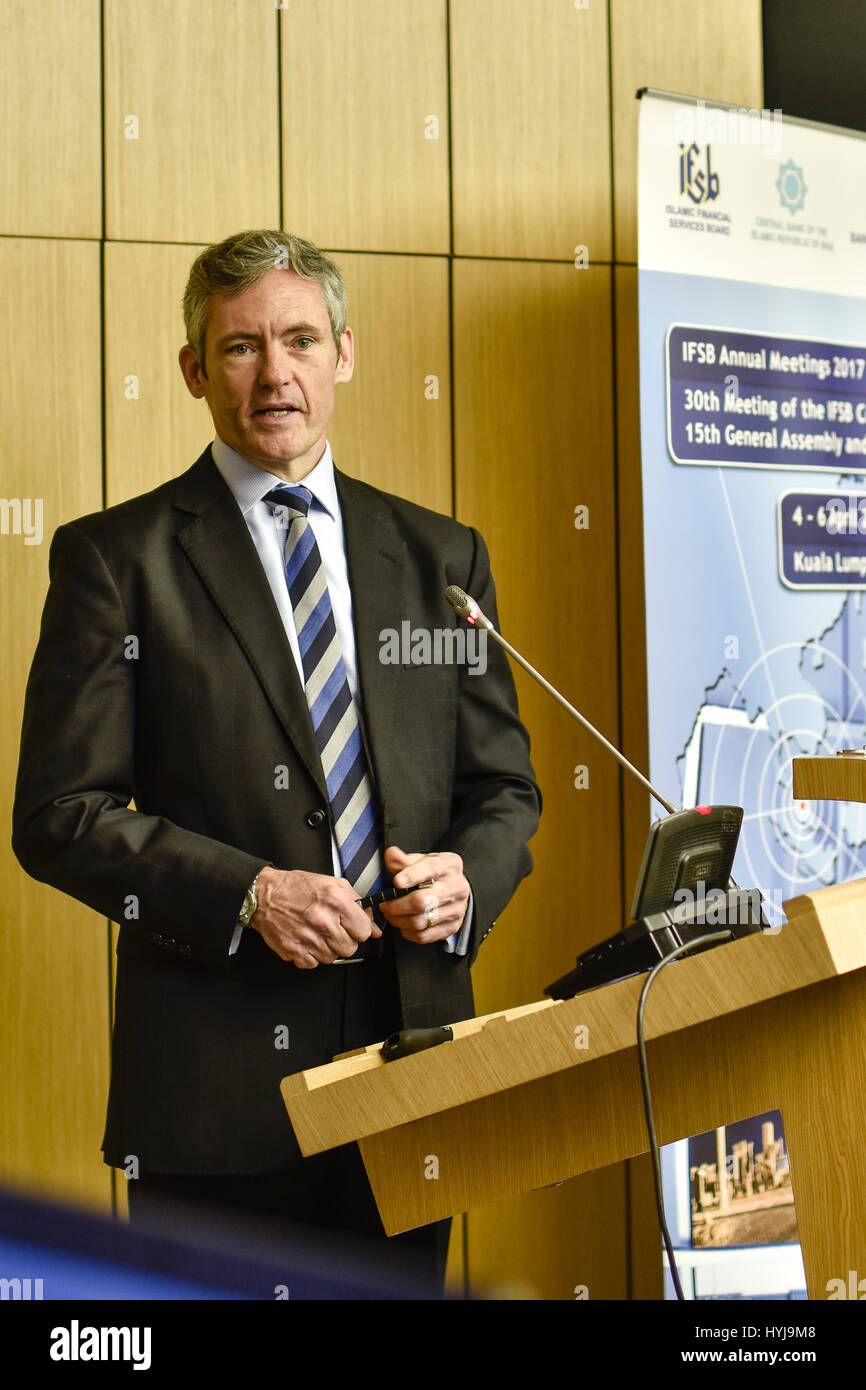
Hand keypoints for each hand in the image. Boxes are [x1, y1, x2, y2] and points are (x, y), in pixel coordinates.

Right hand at [249, 866, 378, 968]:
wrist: (263, 896)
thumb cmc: (297, 888)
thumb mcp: (332, 884)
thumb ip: (358, 904)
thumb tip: (375, 927)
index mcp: (335, 901)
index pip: (364, 931)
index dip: (359, 928)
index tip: (352, 926)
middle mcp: (323, 921)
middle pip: (350, 948)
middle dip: (345, 940)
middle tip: (333, 929)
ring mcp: (308, 938)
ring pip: (333, 957)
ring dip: (328, 947)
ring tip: (317, 932)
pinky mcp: (294, 951)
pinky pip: (314, 963)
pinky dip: (312, 955)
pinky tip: (306, 939)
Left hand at [379, 845, 469, 944]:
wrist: (455, 889)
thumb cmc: (434, 874)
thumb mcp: (422, 860)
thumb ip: (404, 859)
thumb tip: (390, 854)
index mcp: (450, 865)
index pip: (431, 869)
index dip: (412, 875)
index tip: (396, 881)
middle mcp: (457, 887)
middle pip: (423, 901)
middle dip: (397, 905)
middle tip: (384, 905)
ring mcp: (457, 909)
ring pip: (421, 921)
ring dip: (398, 920)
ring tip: (390, 914)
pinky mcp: (452, 927)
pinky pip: (424, 936)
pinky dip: (408, 932)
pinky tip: (403, 924)